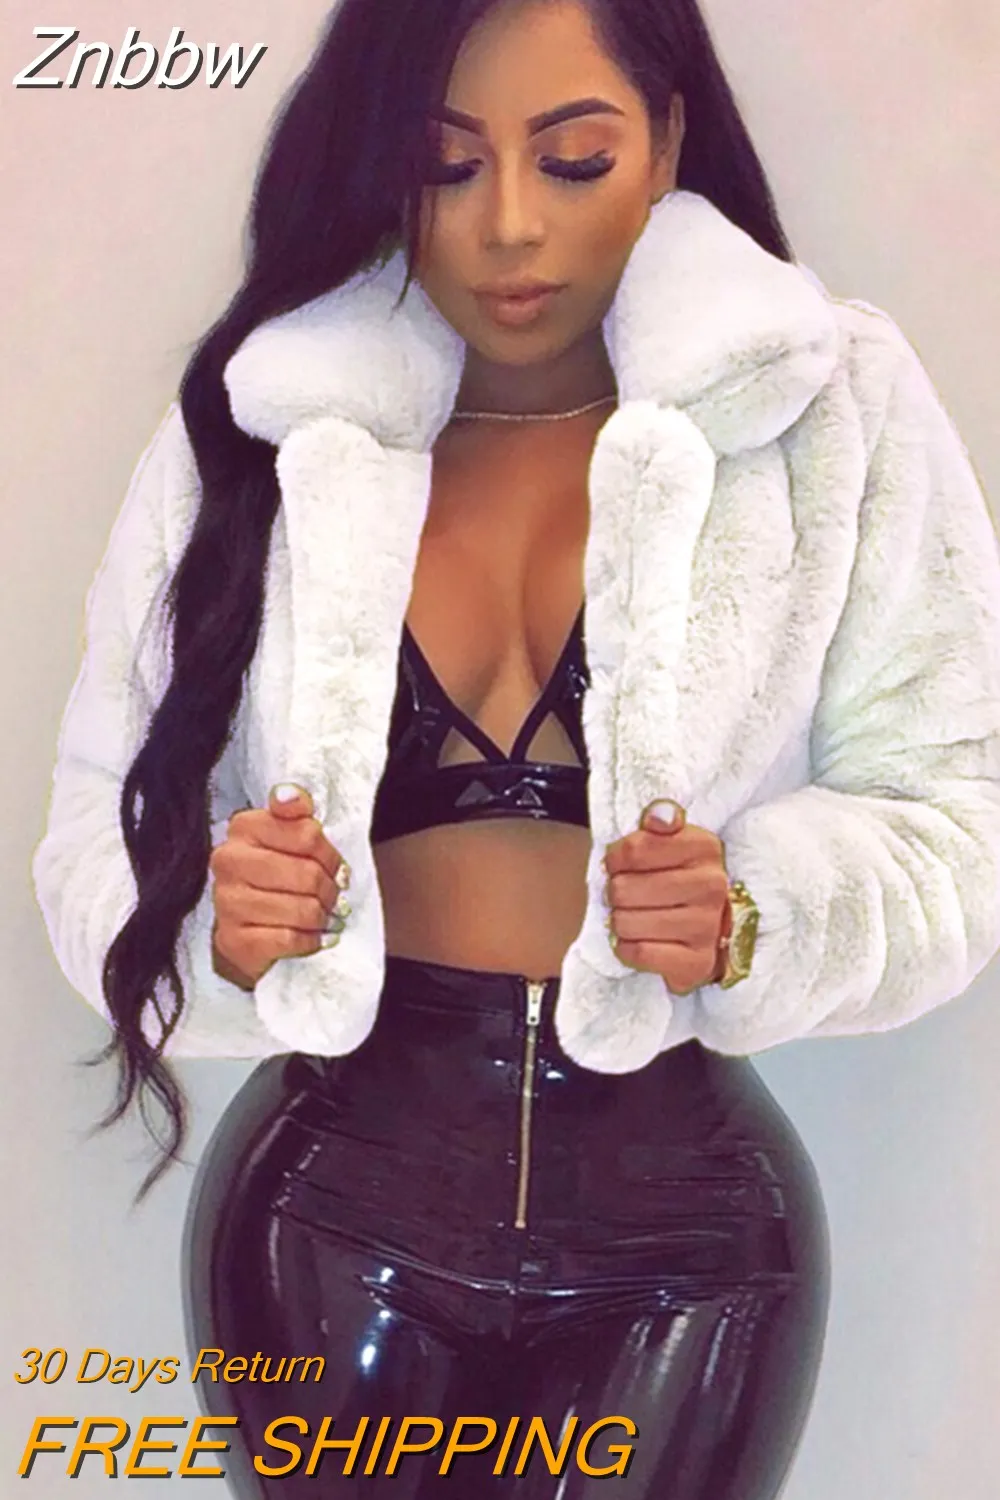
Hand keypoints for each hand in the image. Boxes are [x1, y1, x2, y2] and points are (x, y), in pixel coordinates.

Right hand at [209, 783, 350, 990]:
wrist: (247, 931)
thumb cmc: (277, 879)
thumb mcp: (289, 839)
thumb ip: (295, 814)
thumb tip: (290, 795)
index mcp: (244, 827)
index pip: (308, 834)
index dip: (330, 855)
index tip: (333, 867)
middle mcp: (228, 860)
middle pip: (308, 874)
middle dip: (330, 890)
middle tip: (333, 897)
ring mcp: (227, 901)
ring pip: (302, 909)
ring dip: (321, 917)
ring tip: (322, 916)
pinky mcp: (233, 939)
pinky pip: (289, 939)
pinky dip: (309, 940)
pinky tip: (311, 937)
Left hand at [602, 799, 730, 994]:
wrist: (708, 933)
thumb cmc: (678, 881)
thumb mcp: (671, 843)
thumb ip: (661, 820)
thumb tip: (659, 816)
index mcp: (704, 847)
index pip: (634, 849)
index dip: (615, 859)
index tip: (618, 865)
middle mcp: (712, 885)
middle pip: (624, 888)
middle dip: (616, 893)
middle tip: (626, 896)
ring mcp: (707, 926)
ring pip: (627, 923)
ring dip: (620, 922)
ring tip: (633, 917)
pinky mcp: (697, 962)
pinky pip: (638, 952)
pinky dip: (627, 948)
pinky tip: (637, 940)